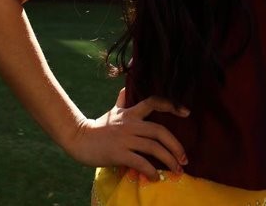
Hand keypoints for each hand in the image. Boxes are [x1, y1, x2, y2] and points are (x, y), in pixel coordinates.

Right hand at [65, 88, 189, 180]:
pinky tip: (155, 177)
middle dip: (175, 145)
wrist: (79, 139)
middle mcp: (131, 123)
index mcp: (131, 113)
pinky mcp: (119, 153)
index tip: (186, 112)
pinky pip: (140, 161)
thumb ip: (121, 101)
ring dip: (169, 160)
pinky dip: (151, 171)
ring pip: (153, 147)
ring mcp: (125, 138)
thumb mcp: (112, 111)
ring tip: (177, 170)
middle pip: (159, 130)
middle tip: (185, 158)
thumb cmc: (98, 126)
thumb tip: (124, 89)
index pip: (154, 102)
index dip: (171, 105)